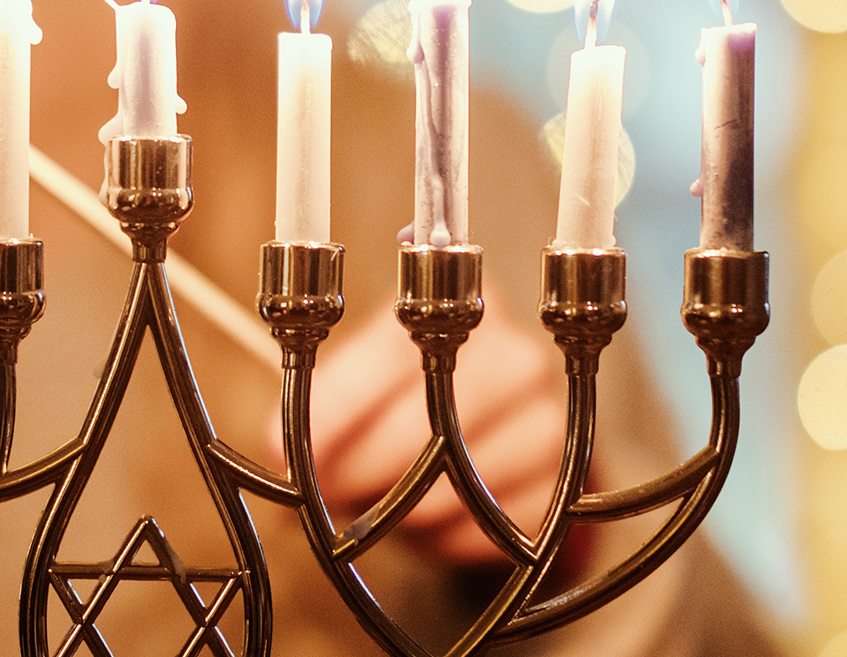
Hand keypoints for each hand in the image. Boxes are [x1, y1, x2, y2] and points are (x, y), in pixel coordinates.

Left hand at [271, 299, 566, 563]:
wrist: (512, 423)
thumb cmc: (424, 395)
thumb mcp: (372, 378)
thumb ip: (324, 406)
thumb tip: (280, 453)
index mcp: (454, 308)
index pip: (382, 361)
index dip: (329, 416)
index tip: (289, 457)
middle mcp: (512, 351)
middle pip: (418, 429)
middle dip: (357, 474)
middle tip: (330, 493)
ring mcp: (547, 412)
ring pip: (454, 487)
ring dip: (405, 513)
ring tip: (390, 500)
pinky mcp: (567, 474)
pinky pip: (491, 527)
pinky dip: (450, 538)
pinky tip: (437, 518)